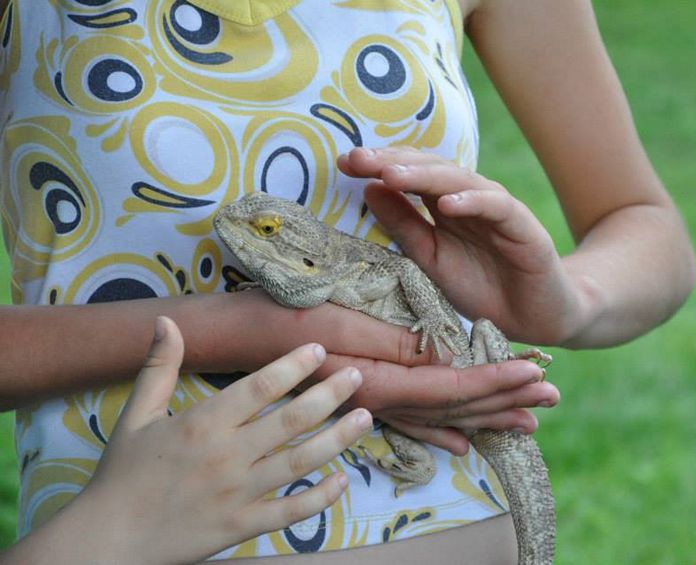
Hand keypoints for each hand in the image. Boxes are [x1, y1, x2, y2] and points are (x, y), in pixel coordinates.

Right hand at [5, 317, 372, 564]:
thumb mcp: (135, 415)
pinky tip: (344, 480)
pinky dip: (321, 497)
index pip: (259, 387)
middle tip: (358, 376)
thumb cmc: (123, 474)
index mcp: (203, 424)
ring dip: (337, 439)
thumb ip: (158, 368)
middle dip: (330, 395)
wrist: (108, 540)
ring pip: (300, 462)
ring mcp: (238, 493)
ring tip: (365, 418)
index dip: (293, 366)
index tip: (320, 349)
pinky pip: (291, 511)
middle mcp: (227, 456)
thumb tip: (165, 321)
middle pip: (291, 420)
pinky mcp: (242, 526)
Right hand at [236, 290, 559, 454]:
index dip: (496, 378)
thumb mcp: (336, 323)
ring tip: (527, 419)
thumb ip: (392, 346)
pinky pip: (413, 419)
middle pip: (455, 406)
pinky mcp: (363, 396)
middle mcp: (380, 400)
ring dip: (485, 415)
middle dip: (505, 399)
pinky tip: (465, 441)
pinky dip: (445, 428)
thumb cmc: (278, 321)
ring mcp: (372, 403)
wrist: (232, 339)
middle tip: (551, 395)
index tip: (536, 370)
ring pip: (440, 415)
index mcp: (378, 381)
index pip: (451, 385)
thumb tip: (443, 358)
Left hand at [338, 147, 588, 344]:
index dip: (378, 166)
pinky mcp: (523, 227)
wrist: (535, 317)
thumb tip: (367, 190)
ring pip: (459, 181)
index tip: (344, 163)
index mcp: (443, 205)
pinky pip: (497, 207)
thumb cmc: (482, 287)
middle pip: (428, 170)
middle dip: (392, 162)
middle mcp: (468, 199)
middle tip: (358, 159)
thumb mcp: (431, 259)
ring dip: (424, 176)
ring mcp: (497, 209)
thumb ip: (404, 227)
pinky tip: (448, 203)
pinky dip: (473, 201)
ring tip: (391, 174)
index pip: (409, 175)